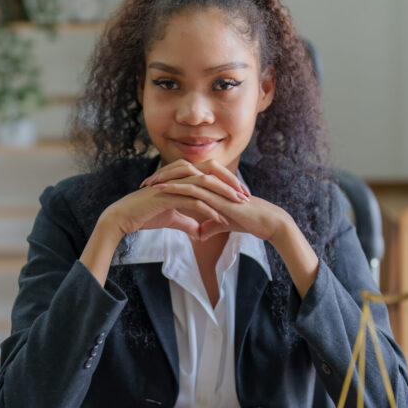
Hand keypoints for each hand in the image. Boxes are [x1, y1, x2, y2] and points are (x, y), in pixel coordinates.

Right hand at [80, 162, 250, 284]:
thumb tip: (200, 230)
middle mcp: (179, 176)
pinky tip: (219, 218)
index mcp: (181, 177)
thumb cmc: (145, 215)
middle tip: (247, 196)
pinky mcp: (167, 195)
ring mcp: (173, 183)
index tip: (242, 195)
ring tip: (239, 205)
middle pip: (212, 171)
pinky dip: (208, 208)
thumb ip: (187, 221)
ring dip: (224, 194)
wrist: (123, 217)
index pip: (210, 174)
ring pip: (205, 183)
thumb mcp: (171, 219)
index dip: (227, 182)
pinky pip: (193, 199)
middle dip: (232, 183)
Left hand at [146, 177, 286, 241]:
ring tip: (147, 184)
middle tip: (143, 183)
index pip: (185, 177)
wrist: (264, 222)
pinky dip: (176, 186)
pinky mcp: (217, 193)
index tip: (151, 187)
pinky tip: (162, 189)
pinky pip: (193, 187)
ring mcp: (215, 185)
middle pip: (181, 171)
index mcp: (212, 184)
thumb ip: (209, 226)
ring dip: (164, 179)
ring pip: (185, 176)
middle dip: (161, 176)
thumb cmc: (247, 221)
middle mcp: (212, 181)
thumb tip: (199, 235)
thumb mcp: (222, 224)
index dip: (167, 179)